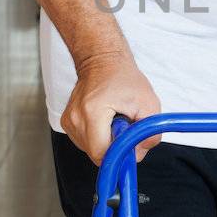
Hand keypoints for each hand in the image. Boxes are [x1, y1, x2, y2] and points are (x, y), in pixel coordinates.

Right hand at [61, 49, 163, 165]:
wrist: (103, 60)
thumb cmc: (124, 78)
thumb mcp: (148, 103)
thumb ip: (149, 133)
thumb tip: (138, 154)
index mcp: (92, 112)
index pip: (101, 153)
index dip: (119, 156)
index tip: (129, 147)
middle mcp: (76, 118)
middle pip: (96, 154)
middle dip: (114, 148)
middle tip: (124, 128)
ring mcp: (69, 121)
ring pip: (90, 150)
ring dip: (106, 142)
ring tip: (114, 121)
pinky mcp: (67, 122)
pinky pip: (85, 142)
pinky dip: (98, 137)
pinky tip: (104, 122)